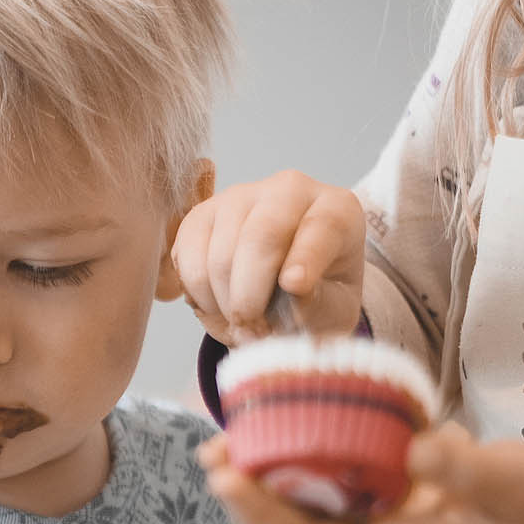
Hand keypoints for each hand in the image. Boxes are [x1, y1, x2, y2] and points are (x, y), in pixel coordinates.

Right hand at [173, 170, 365, 344]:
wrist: (286, 288)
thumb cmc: (319, 297)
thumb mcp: (334, 310)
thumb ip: (320, 303)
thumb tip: (294, 291)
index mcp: (336, 208)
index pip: (321, 227)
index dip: (305, 258)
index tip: (294, 286)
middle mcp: (288, 190)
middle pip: (260, 237)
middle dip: (251, 296)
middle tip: (254, 332)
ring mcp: (240, 197)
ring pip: (219, 253)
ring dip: (224, 303)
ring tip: (241, 324)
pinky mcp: (201, 214)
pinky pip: (187, 257)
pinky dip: (198, 294)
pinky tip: (219, 306)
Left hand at [199, 426, 523, 523]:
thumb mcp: (512, 482)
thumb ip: (466, 470)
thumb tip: (413, 452)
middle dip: (262, 516)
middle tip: (222, 476)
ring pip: (294, 518)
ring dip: (252, 492)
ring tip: (213, 454)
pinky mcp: (353, 497)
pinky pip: (303, 486)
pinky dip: (270, 466)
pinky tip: (238, 438)